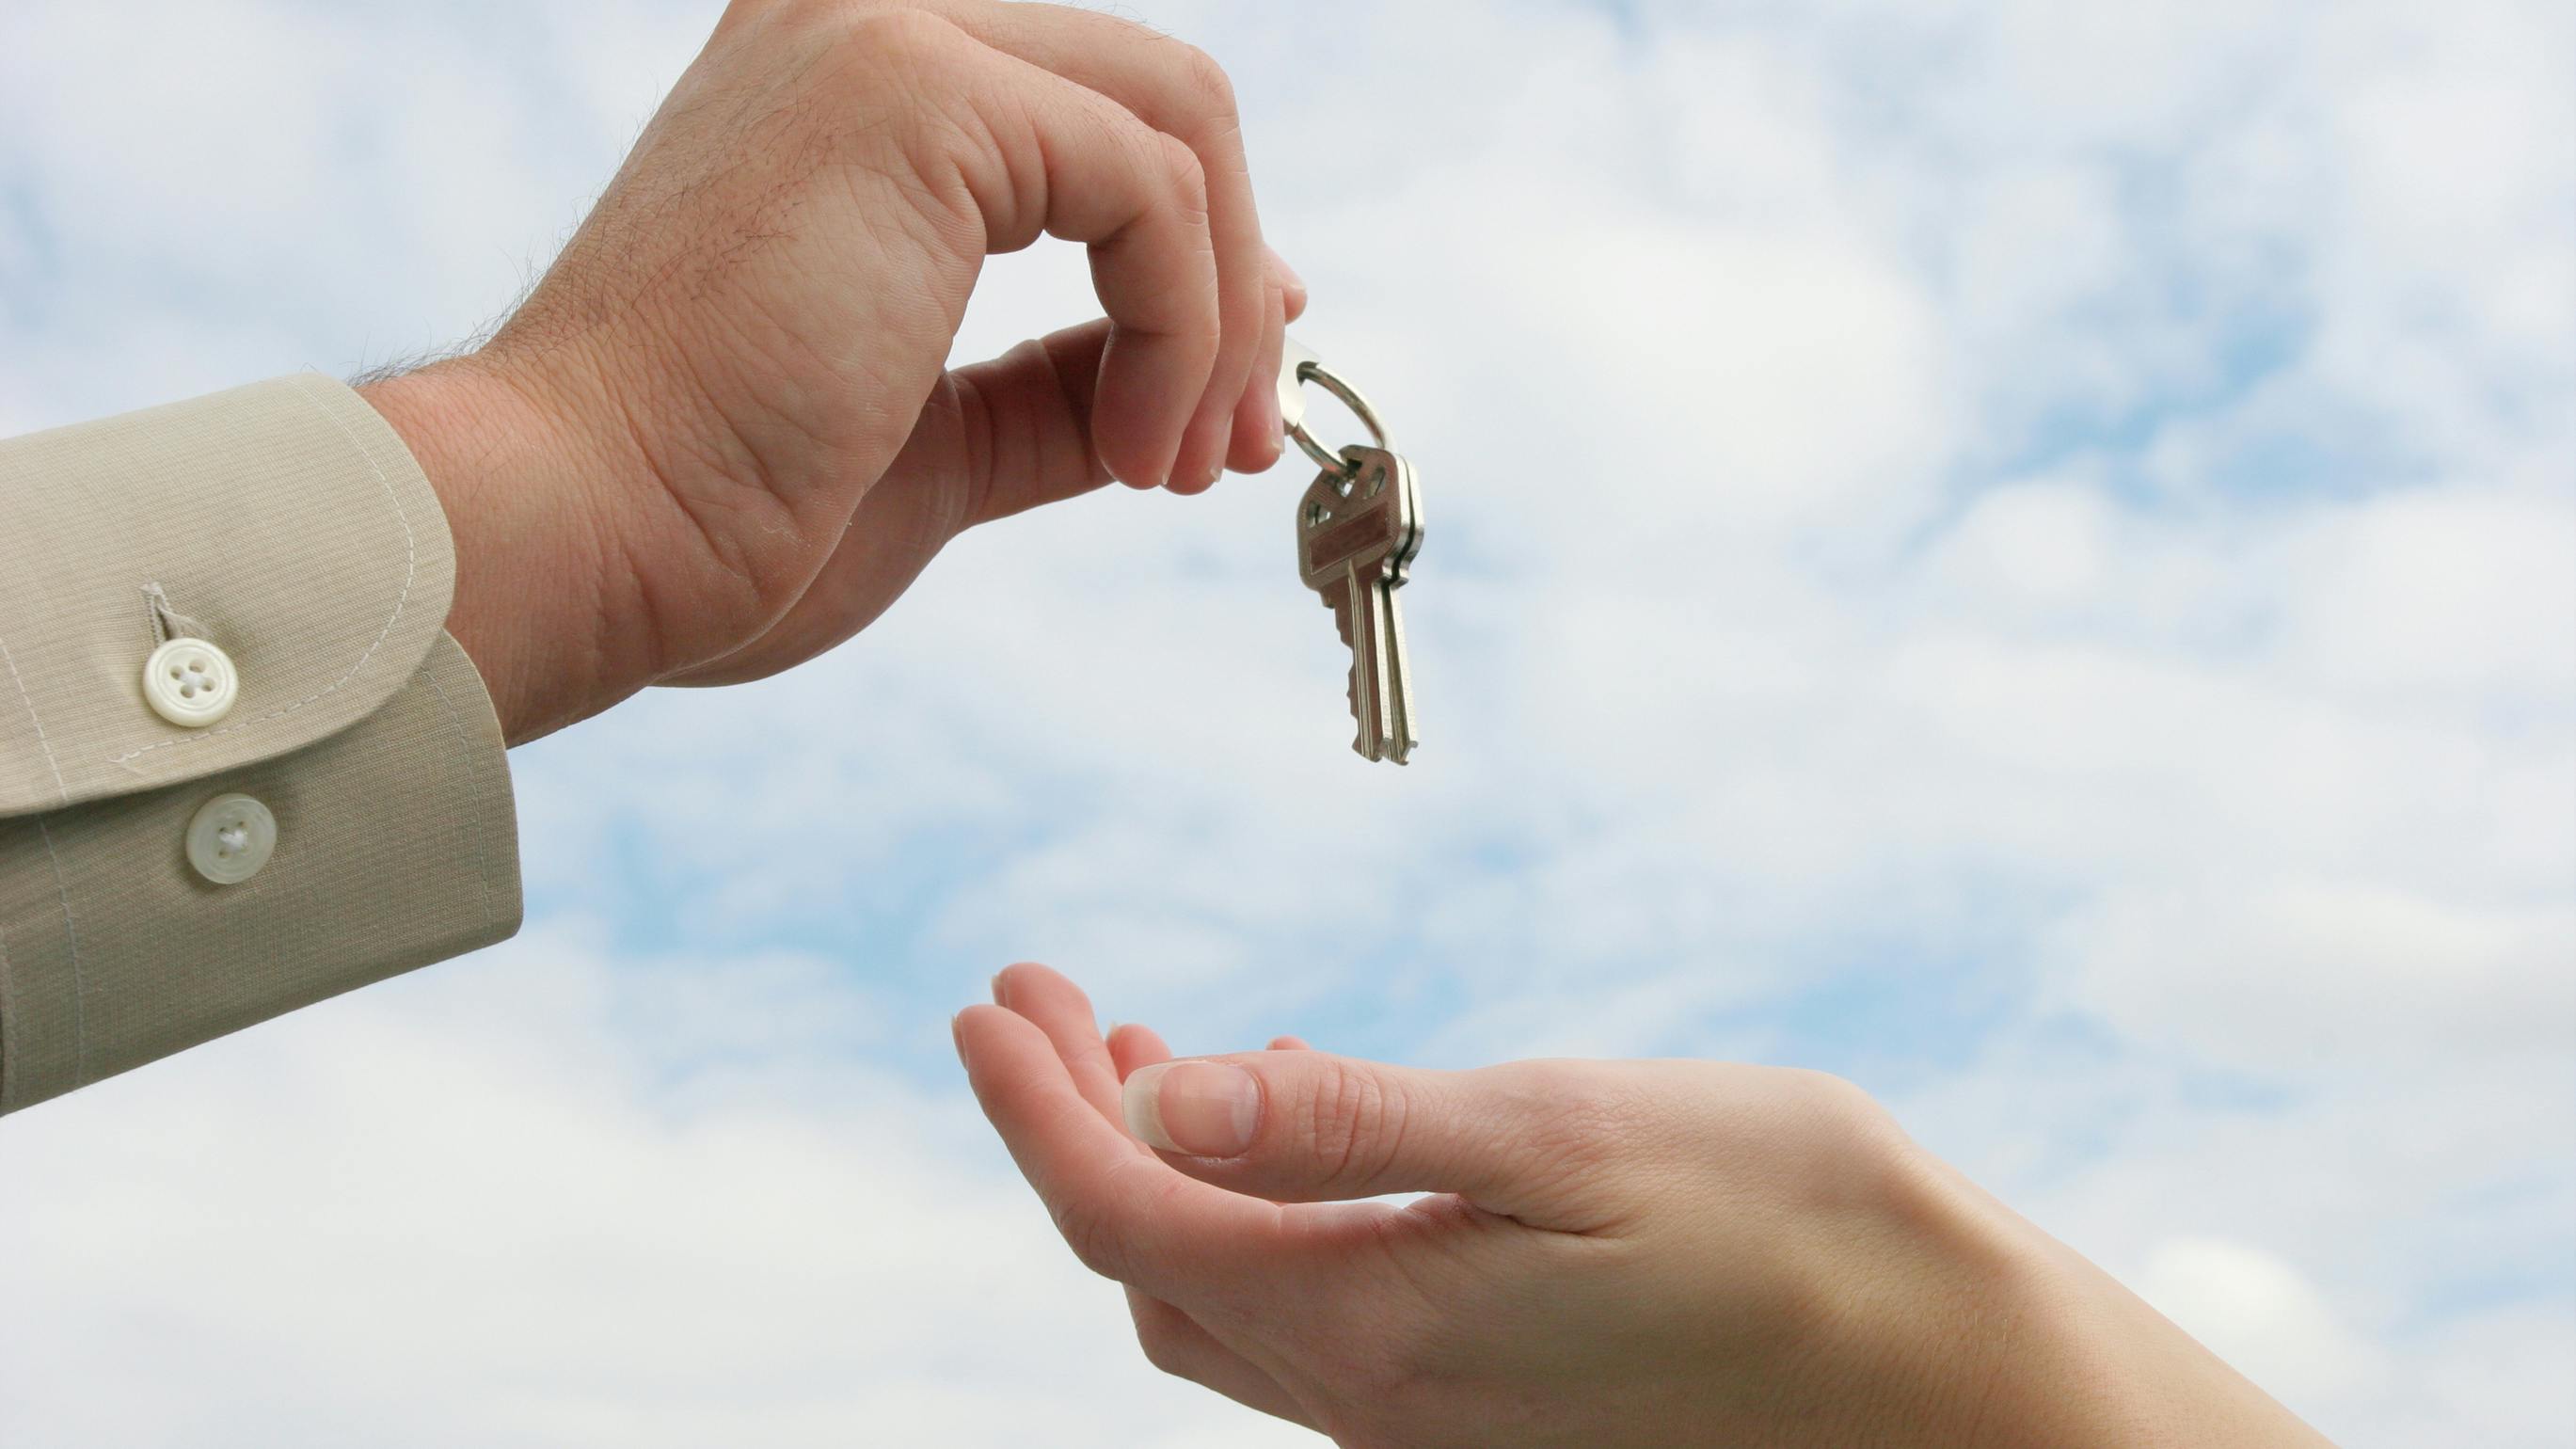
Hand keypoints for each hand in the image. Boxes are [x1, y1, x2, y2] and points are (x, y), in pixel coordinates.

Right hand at [362, 0, 1302, 741]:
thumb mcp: (943, 434)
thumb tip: (1218, 345)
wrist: (583, 528)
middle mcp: (862, 20)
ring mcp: (883, 32)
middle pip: (1162, 97)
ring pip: (1178, 126)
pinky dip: (1183, 330)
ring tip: (1177, 467)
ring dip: (1220, 320)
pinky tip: (1130, 450)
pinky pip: (1149, 189)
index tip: (1225, 397)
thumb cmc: (717, 504)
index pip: (1095, 116)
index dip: (1202, 253)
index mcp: (850, 84)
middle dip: (1232, 289)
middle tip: (1229, 448)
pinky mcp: (916, 86)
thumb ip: (1064, 375)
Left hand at [955, 964, 2333, 1448]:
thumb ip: (1350, 1126)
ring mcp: (1429, 1410)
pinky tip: (1282, 1127)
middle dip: (1067, 1133)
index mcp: (1376, 1326)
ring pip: (1220, 1297)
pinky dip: (1251, 1214)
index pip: (1130, 1221)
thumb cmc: (1781, 1219)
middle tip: (1036, 1000)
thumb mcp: (1561, 1136)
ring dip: (1151, 1176)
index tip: (982, 1000)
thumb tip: (1157, 1103)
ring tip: (1133, 1049)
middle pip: (1147, 1269)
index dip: (1033, 1112)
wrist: (1944, 1361)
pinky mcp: (1483, 1394)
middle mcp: (1377, 1394)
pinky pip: (1308, 1310)